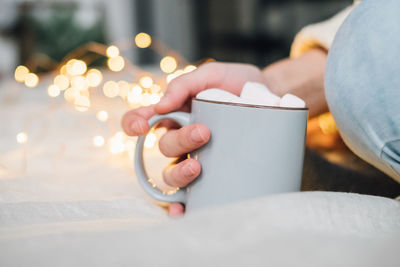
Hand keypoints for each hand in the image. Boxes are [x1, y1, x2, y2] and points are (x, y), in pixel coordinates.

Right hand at [122, 62, 265, 215]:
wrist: (272, 98)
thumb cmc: (238, 83)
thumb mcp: (213, 75)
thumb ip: (185, 83)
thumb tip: (161, 105)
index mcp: (176, 112)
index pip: (143, 119)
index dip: (134, 123)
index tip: (141, 126)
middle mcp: (182, 137)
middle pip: (164, 147)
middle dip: (179, 141)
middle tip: (204, 132)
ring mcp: (196, 157)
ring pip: (172, 174)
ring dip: (179, 174)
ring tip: (199, 168)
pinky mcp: (213, 174)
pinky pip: (191, 195)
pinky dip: (182, 206)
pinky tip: (185, 210)